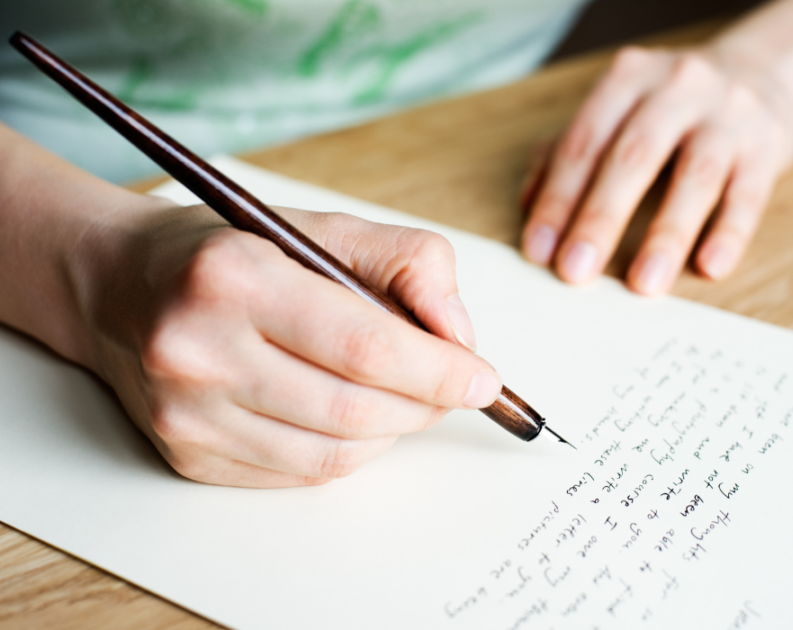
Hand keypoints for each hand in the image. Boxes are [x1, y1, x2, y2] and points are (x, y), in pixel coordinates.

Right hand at [75, 201, 499, 487]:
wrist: (120, 286)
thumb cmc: (230, 252)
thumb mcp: (322, 226)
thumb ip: (408, 262)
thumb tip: (459, 337)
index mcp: (234, 277)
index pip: (363, 343)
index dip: (436, 370)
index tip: (481, 379)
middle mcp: (199, 350)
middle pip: (353, 407)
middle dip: (424, 405)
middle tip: (451, 388)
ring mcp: (187, 413)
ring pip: (333, 452)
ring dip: (391, 430)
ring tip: (401, 397)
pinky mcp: (187, 454)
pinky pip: (299, 474)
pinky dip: (348, 450)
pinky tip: (352, 416)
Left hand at [521, 44, 792, 293]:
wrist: (757, 73)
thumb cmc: (664, 108)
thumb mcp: (614, 113)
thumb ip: (565, 154)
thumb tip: (529, 210)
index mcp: (627, 80)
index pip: (583, 144)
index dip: (557, 199)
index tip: (539, 251)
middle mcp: (677, 88)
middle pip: (633, 158)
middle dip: (600, 219)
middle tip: (575, 272)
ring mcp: (728, 114)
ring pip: (695, 177)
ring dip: (666, 235)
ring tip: (644, 285)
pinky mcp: (769, 145)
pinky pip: (749, 193)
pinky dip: (729, 232)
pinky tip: (710, 267)